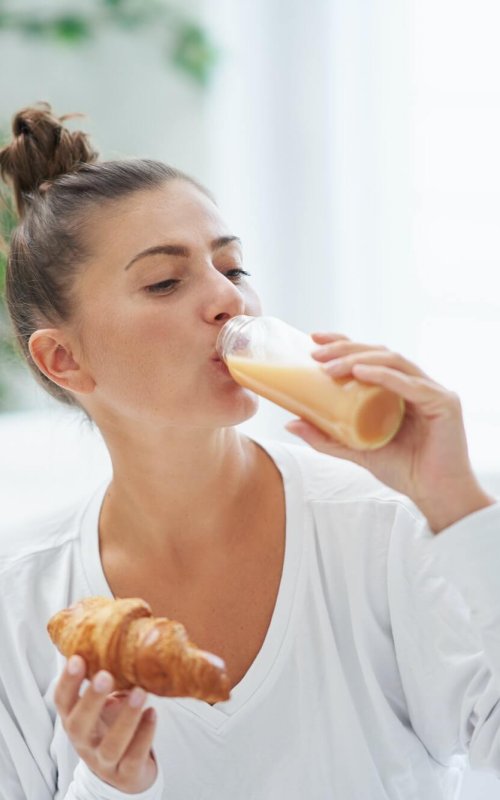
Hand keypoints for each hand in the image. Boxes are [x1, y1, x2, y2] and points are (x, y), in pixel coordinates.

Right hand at [54, 655, 157, 792]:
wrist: (124, 773)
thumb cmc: (111, 726)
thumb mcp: (104, 703)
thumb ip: (107, 676)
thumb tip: (122, 630)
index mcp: (75, 719)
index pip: (63, 700)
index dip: (68, 681)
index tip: (77, 658)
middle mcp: (84, 741)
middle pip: (79, 724)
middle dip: (91, 699)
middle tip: (105, 675)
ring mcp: (104, 761)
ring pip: (111, 745)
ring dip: (126, 718)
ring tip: (141, 693)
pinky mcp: (126, 774)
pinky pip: (134, 757)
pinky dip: (144, 735)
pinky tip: (153, 713)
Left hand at [285, 332, 493, 531]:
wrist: (434, 495)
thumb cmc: (403, 470)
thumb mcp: (355, 450)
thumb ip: (327, 438)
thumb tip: (291, 423)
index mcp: (399, 388)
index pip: (370, 356)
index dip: (344, 343)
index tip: (314, 338)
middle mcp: (416, 383)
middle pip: (380, 353)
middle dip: (346, 349)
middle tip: (315, 353)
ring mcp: (432, 390)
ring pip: (393, 361)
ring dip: (359, 360)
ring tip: (330, 368)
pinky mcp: (444, 403)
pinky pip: (411, 384)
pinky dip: (384, 376)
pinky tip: (362, 373)